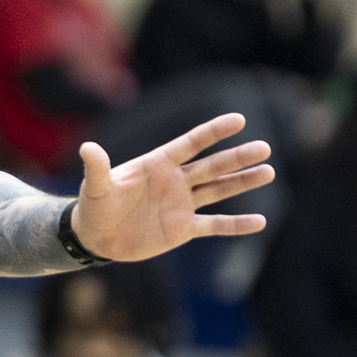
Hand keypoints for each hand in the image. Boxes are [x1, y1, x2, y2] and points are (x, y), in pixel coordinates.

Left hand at [69, 113, 273, 262]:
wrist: (97, 236)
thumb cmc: (95, 206)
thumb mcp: (95, 187)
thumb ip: (98, 168)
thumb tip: (87, 148)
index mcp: (158, 163)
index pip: (191, 144)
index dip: (214, 132)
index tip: (239, 120)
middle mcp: (176, 180)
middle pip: (212, 166)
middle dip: (238, 158)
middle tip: (264, 148)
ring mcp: (182, 204)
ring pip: (219, 190)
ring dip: (242, 183)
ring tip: (268, 172)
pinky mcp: (183, 228)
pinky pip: (214, 225)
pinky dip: (236, 224)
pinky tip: (260, 222)